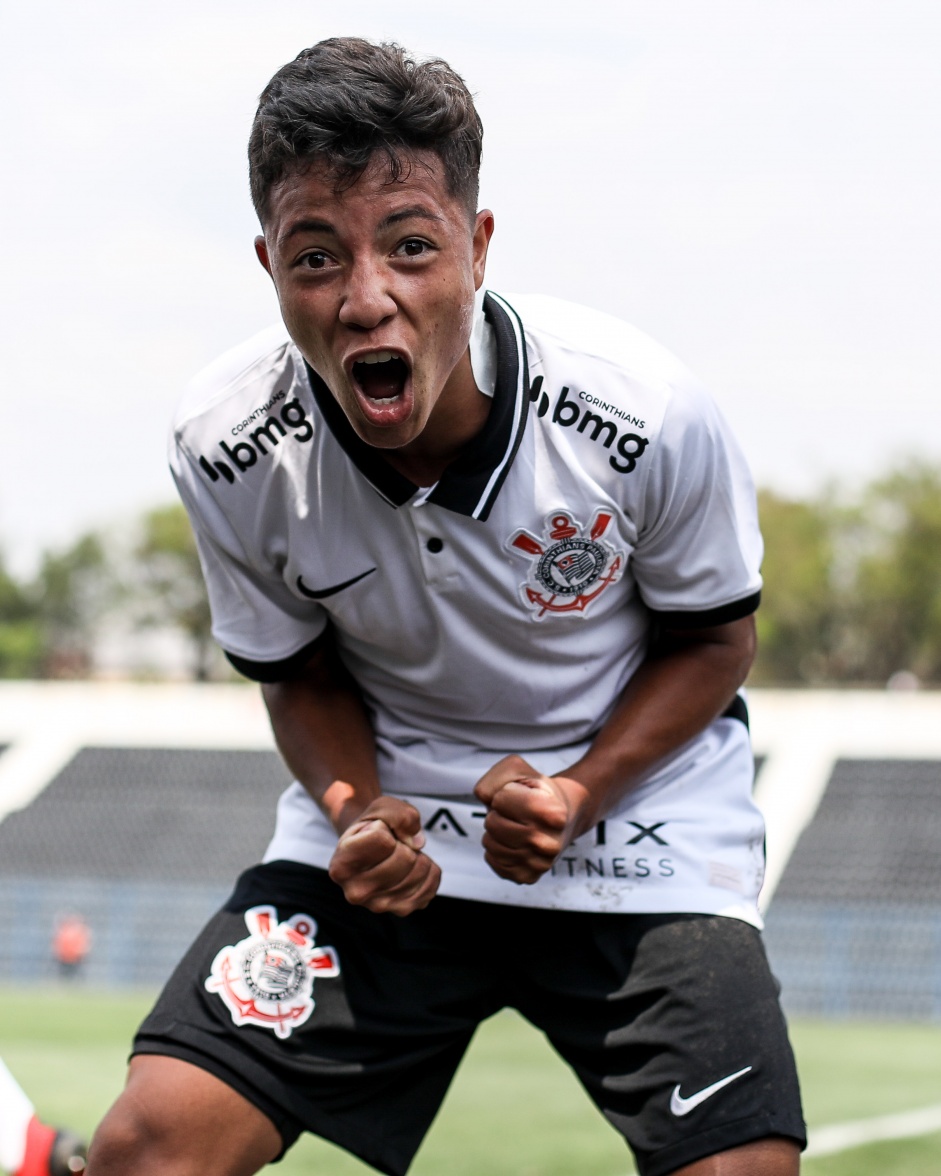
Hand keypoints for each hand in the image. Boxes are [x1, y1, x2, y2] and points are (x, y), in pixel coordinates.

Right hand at [328, 796, 440, 915]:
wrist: (371, 848)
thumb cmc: (373, 826)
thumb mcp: (380, 807)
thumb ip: (400, 814)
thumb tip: (417, 843)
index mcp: (341, 867)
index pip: (382, 839)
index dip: (384, 827)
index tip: (375, 832)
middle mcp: (356, 893)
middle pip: (404, 857)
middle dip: (403, 843)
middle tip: (391, 845)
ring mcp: (380, 905)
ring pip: (420, 869)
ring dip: (417, 855)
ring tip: (399, 856)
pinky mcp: (403, 909)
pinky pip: (433, 881)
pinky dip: (429, 868)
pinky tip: (411, 868)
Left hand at [474, 755, 591, 883]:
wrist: (564, 817)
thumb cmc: (536, 790)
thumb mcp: (518, 769)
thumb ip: (495, 779)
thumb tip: (487, 801)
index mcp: (553, 813)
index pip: (500, 800)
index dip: (504, 794)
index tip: (520, 796)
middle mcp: (550, 843)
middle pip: (492, 824)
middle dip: (497, 813)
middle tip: (515, 813)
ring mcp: (540, 864)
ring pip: (489, 844)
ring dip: (495, 831)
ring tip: (515, 826)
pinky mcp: (528, 877)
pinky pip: (492, 861)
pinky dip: (496, 848)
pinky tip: (513, 842)